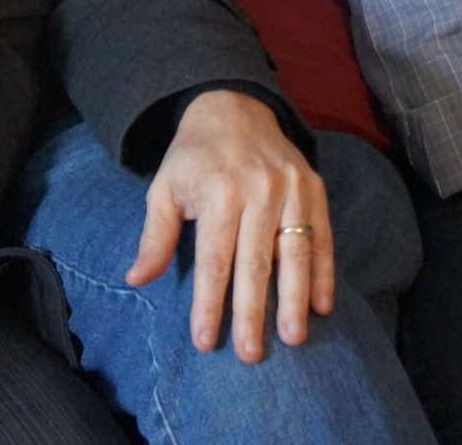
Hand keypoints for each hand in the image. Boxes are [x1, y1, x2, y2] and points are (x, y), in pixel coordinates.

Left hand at [125, 89, 329, 361]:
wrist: (232, 107)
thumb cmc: (193, 157)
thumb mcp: (163, 188)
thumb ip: (155, 236)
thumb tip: (136, 279)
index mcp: (217, 191)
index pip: (214, 259)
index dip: (209, 302)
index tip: (205, 340)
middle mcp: (257, 190)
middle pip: (255, 262)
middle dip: (252, 312)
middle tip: (250, 354)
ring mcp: (291, 187)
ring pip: (295, 251)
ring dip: (295, 299)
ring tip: (293, 338)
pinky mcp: (314, 188)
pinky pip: (323, 236)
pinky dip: (324, 273)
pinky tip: (322, 306)